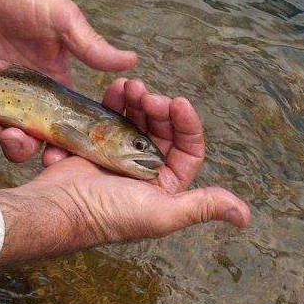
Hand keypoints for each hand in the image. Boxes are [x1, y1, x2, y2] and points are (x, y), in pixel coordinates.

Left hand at [0, 0, 136, 162]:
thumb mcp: (63, 20)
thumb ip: (91, 46)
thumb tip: (133, 60)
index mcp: (53, 88)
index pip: (61, 128)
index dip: (60, 148)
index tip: (55, 156)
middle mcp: (25, 99)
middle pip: (26, 141)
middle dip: (19, 147)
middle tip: (13, 137)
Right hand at [0, 79, 249, 265]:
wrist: (60, 208)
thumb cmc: (111, 214)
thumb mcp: (162, 213)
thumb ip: (201, 206)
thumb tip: (244, 216)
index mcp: (164, 186)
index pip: (188, 149)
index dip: (187, 124)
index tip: (178, 102)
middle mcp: (145, 170)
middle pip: (162, 129)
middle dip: (158, 107)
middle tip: (149, 95)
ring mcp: (120, 155)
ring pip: (138, 119)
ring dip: (138, 100)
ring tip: (131, 87)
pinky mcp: (96, 143)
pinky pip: (112, 115)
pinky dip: (116, 101)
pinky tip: (116, 90)